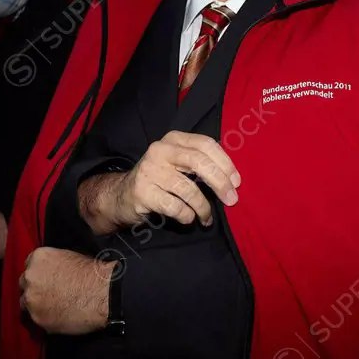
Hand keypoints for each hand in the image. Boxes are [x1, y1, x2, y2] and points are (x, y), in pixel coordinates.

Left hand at [20, 247, 112, 334]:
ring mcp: (32, 299)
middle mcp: (30, 277)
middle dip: (34, 288)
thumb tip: (51, 273)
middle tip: (48, 293)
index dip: (39, 273)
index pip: (29, 265)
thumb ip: (52, 264)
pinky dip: (45, 318)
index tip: (45, 279)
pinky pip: (36, 319)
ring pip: (26, 303)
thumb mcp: (69, 256)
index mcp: (38, 257)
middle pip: (24, 283)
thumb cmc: (92, 272)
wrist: (102, 292)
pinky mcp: (38, 318)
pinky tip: (58, 316)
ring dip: (36, 304)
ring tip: (52, 307)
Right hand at [115, 130, 240, 226]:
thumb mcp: (177, 163)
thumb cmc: (159, 179)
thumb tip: (233, 179)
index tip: (236, 182)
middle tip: (232, 200)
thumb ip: (200, 162)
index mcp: (173, 139)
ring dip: (203, 207)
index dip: (225, 162)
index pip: (205, 144)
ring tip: (207, 218)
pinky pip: (175, 207)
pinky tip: (189, 219)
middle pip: (198, 162)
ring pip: (188, 189)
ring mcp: (149, 171)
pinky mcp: (143, 192)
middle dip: (220, 183)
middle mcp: (160, 150)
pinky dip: (187, 216)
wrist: (122, 195)